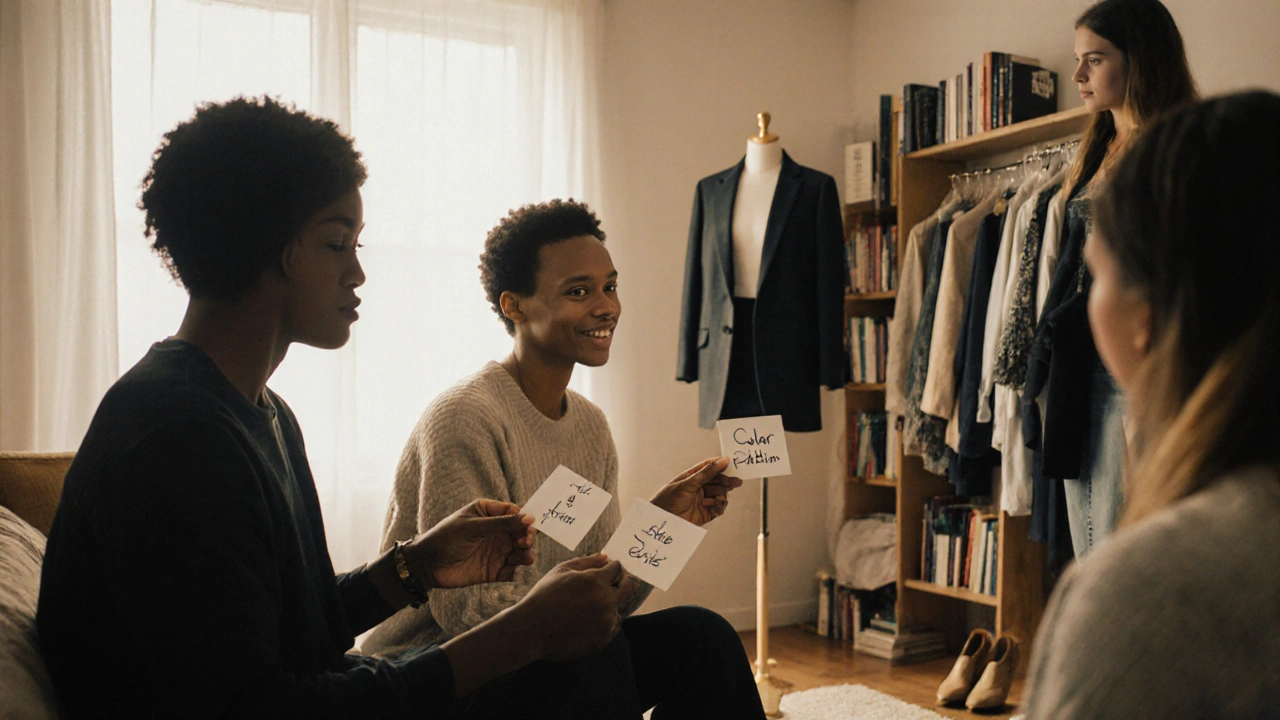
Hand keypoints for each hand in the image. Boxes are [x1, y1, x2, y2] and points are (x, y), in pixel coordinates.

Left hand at [406, 499, 535, 588]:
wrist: (427, 565)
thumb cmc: (446, 538)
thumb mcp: (474, 527)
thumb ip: (502, 523)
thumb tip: (529, 518)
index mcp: (488, 513)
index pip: (513, 511)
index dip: (524, 517)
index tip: (531, 524)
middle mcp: (495, 531)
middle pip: (520, 532)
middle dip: (527, 536)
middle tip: (525, 541)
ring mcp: (495, 550)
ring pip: (519, 550)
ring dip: (526, 553)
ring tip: (526, 557)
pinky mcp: (494, 569)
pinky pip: (512, 569)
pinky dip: (518, 569)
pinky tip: (520, 567)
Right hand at [504, 554, 635, 661]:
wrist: (530, 630)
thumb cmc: (543, 596)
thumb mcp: (561, 571)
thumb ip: (586, 561)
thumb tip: (606, 557)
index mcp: (595, 581)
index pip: (618, 568)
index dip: (613, 566)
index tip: (609, 569)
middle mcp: (605, 601)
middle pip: (630, 587)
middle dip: (624, 581)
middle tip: (615, 582)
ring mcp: (606, 623)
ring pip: (621, 608)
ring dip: (612, 604)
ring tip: (591, 605)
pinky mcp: (603, 640)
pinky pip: (613, 626)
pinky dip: (606, 621)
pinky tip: (588, 620)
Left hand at [649, 457, 740, 525]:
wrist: (663, 520)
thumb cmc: (670, 498)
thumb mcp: (689, 483)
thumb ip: (707, 472)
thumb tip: (724, 460)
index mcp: (694, 476)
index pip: (711, 467)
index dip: (721, 465)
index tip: (732, 463)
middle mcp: (700, 487)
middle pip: (719, 481)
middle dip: (727, 481)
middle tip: (736, 482)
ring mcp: (704, 499)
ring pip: (722, 493)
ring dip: (720, 494)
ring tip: (714, 497)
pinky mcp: (707, 512)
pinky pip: (720, 507)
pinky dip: (719, 505)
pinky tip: (709, 504)